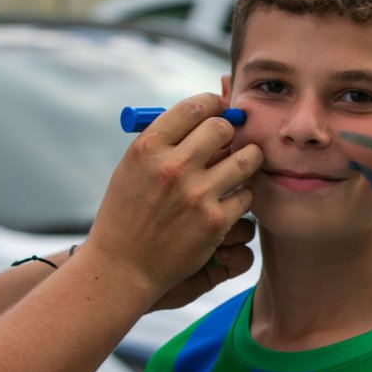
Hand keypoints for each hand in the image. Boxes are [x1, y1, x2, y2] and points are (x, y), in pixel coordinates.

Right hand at [86, 93, 262, 302]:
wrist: (123, 266)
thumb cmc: (128, 214)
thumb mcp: (133, 169)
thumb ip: (167, 142)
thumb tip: (209, 116)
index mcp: (148, 148)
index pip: (194, 107)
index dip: (213, 104)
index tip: (220, 110)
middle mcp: (172, 167)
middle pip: (222, 128)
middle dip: (231, 130)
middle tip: (231, 140)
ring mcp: (196, 195)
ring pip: (245, 159)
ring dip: (248, 158)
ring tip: (243, 163)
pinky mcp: (215, 222)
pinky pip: (246, 195)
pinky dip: (242, 195)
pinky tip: (231, 198)